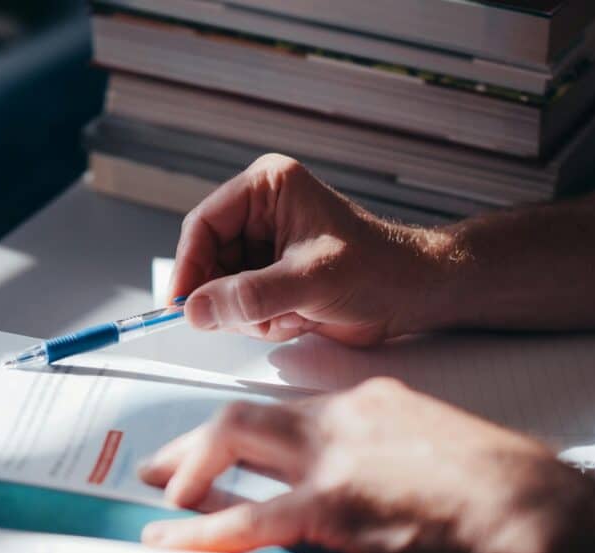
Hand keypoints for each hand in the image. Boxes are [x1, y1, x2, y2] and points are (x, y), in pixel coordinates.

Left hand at [138, 379, 594, 552]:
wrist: (533, 506)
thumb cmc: (496, 484)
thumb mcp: (427, 449)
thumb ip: (374, 456)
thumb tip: (344, 486)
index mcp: (365, 403)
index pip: (281, 408)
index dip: (238, 430)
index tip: (213, 446)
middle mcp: (341, 419)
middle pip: (244, 415)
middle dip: (194, 441)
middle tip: (160, 466)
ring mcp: (335, 458)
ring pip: (235, 443)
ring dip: (189, 471)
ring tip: (158, 497)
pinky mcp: (338, 503)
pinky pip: (254, 517)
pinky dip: (207, 526)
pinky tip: (176, 537)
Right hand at [170, 154, 448, 345]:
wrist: (412, 294)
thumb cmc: (377, 269)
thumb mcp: (310, 281)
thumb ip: (250, 295)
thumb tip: (196, 309)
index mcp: (267, 188)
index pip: (203, 224)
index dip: (188, 265)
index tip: (183, 304)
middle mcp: (261, 212)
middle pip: (208, 259)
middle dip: (229, 296)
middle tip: (255, 318)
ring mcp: (264, 245)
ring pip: (221, 287)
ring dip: (249, 313)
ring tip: (291, 315)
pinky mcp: (271, 274)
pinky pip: (240, 304)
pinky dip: (261, 321)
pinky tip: (297, 319)